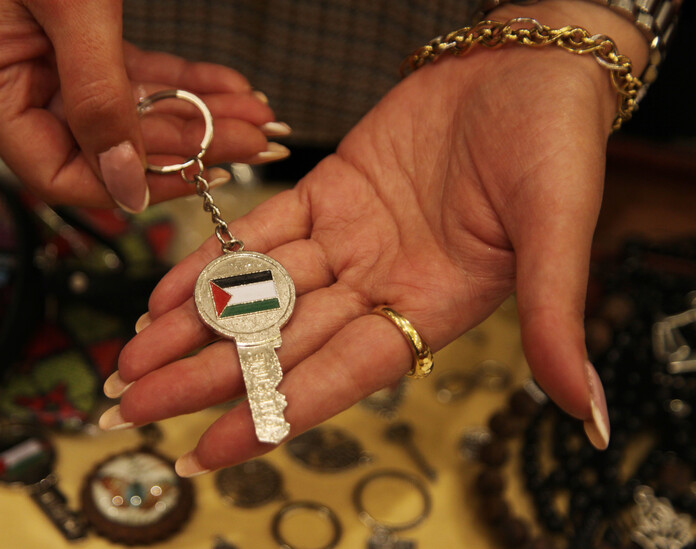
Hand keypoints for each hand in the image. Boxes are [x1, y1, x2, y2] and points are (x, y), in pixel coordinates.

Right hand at [0, 0, 288, 210]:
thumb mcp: (73, 7)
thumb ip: (98, 99)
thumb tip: (127, 185)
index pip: (59, 173)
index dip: (131, 184)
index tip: (197, 175)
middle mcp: (18, 82)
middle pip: (113, 145)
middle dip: (190, 143)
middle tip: (253, 140)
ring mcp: (52, 63)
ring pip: (137, 113)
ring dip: (201, 115)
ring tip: (258, 117)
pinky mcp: (84, 43)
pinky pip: (141, 76)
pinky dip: (188, 81)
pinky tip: (232, 88)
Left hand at [103, 42, 618, 472]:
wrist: (528, 65)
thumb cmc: (556, 142)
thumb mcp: (558, 228)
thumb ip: (555, 317)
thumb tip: (586, 414)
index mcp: (431, 309)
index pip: (340, 377)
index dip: (274, 413)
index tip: (209, 449)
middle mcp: (382, 285)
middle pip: (281, 342)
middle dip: (206, 376)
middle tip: (134, 407)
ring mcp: (351, 241)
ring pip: (260, 292)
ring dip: (194, 324)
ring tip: (132, 360)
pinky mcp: (330, 192)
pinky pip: (263, 230)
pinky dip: (216, 258)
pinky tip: (169, 289)